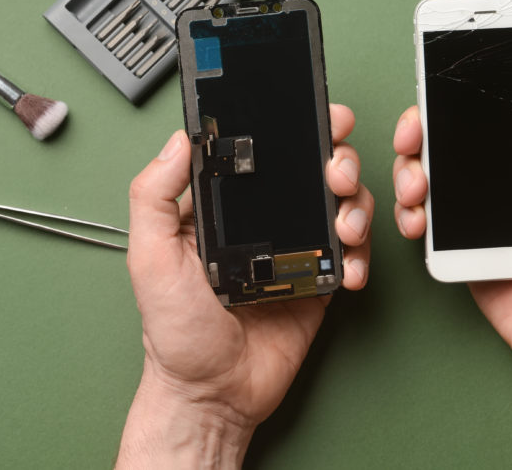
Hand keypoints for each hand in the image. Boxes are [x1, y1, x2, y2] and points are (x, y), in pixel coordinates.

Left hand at [117, 104, 372, 467]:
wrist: (213, 393)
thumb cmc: (176, 333)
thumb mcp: (150, 258)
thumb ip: (153, 197)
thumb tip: (175, 142)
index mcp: (224, 207)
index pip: (261, 152)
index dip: (292, 128)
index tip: (314, 117)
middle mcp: (264, 219)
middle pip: (313, 169)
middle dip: (337, 158)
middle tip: (337, 171)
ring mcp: (296, 247)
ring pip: (340, 203)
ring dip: (355, 203)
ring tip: (345, 224)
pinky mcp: (319, 278)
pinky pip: (352, 252)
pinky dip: (361, 253)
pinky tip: (349, 266)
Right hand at [392, 84, 511, 377]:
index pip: (509, 112)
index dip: (474, 95)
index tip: (446, 89)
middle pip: (459, 136)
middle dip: (426, 128)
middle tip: (414, 135)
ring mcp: (486, 210)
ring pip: (436, 172)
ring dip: (412, 170)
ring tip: (416, 187)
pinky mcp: (465, 242)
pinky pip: (430, 218)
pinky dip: (412, 212)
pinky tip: (417, 217)